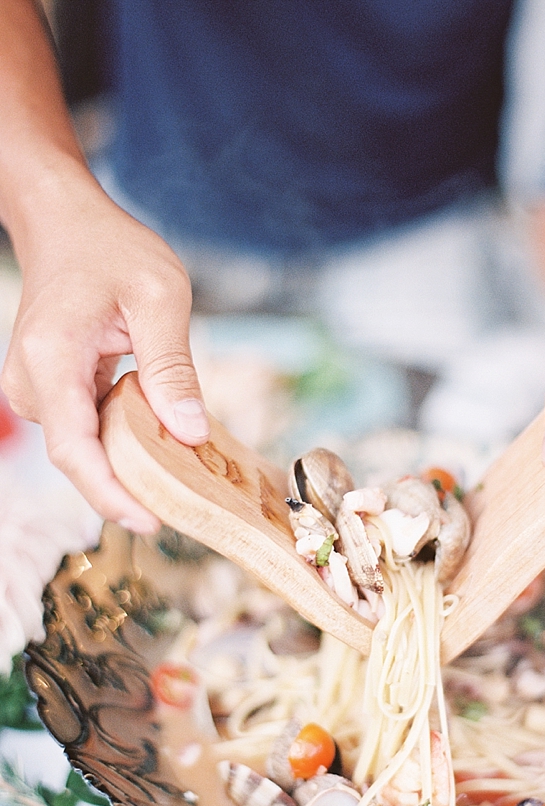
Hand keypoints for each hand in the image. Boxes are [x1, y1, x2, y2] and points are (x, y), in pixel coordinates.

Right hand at [1, 178, 208, 529]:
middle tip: (188, 509)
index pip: (74, 450)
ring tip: (184, 475)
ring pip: (84, 447)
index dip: (111, 494)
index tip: (151, 521)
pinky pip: (86, 429)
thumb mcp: (159, 297)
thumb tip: (190, 433)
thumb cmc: (111, 249)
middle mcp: (30, 380)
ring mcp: (35, 387)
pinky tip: (161, 444)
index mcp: (51, 359)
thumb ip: (173, 367)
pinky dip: (122, 441)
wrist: (65, 221)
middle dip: (129, 488)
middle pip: (79, 458)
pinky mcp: (49, 388)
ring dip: (129, 464)